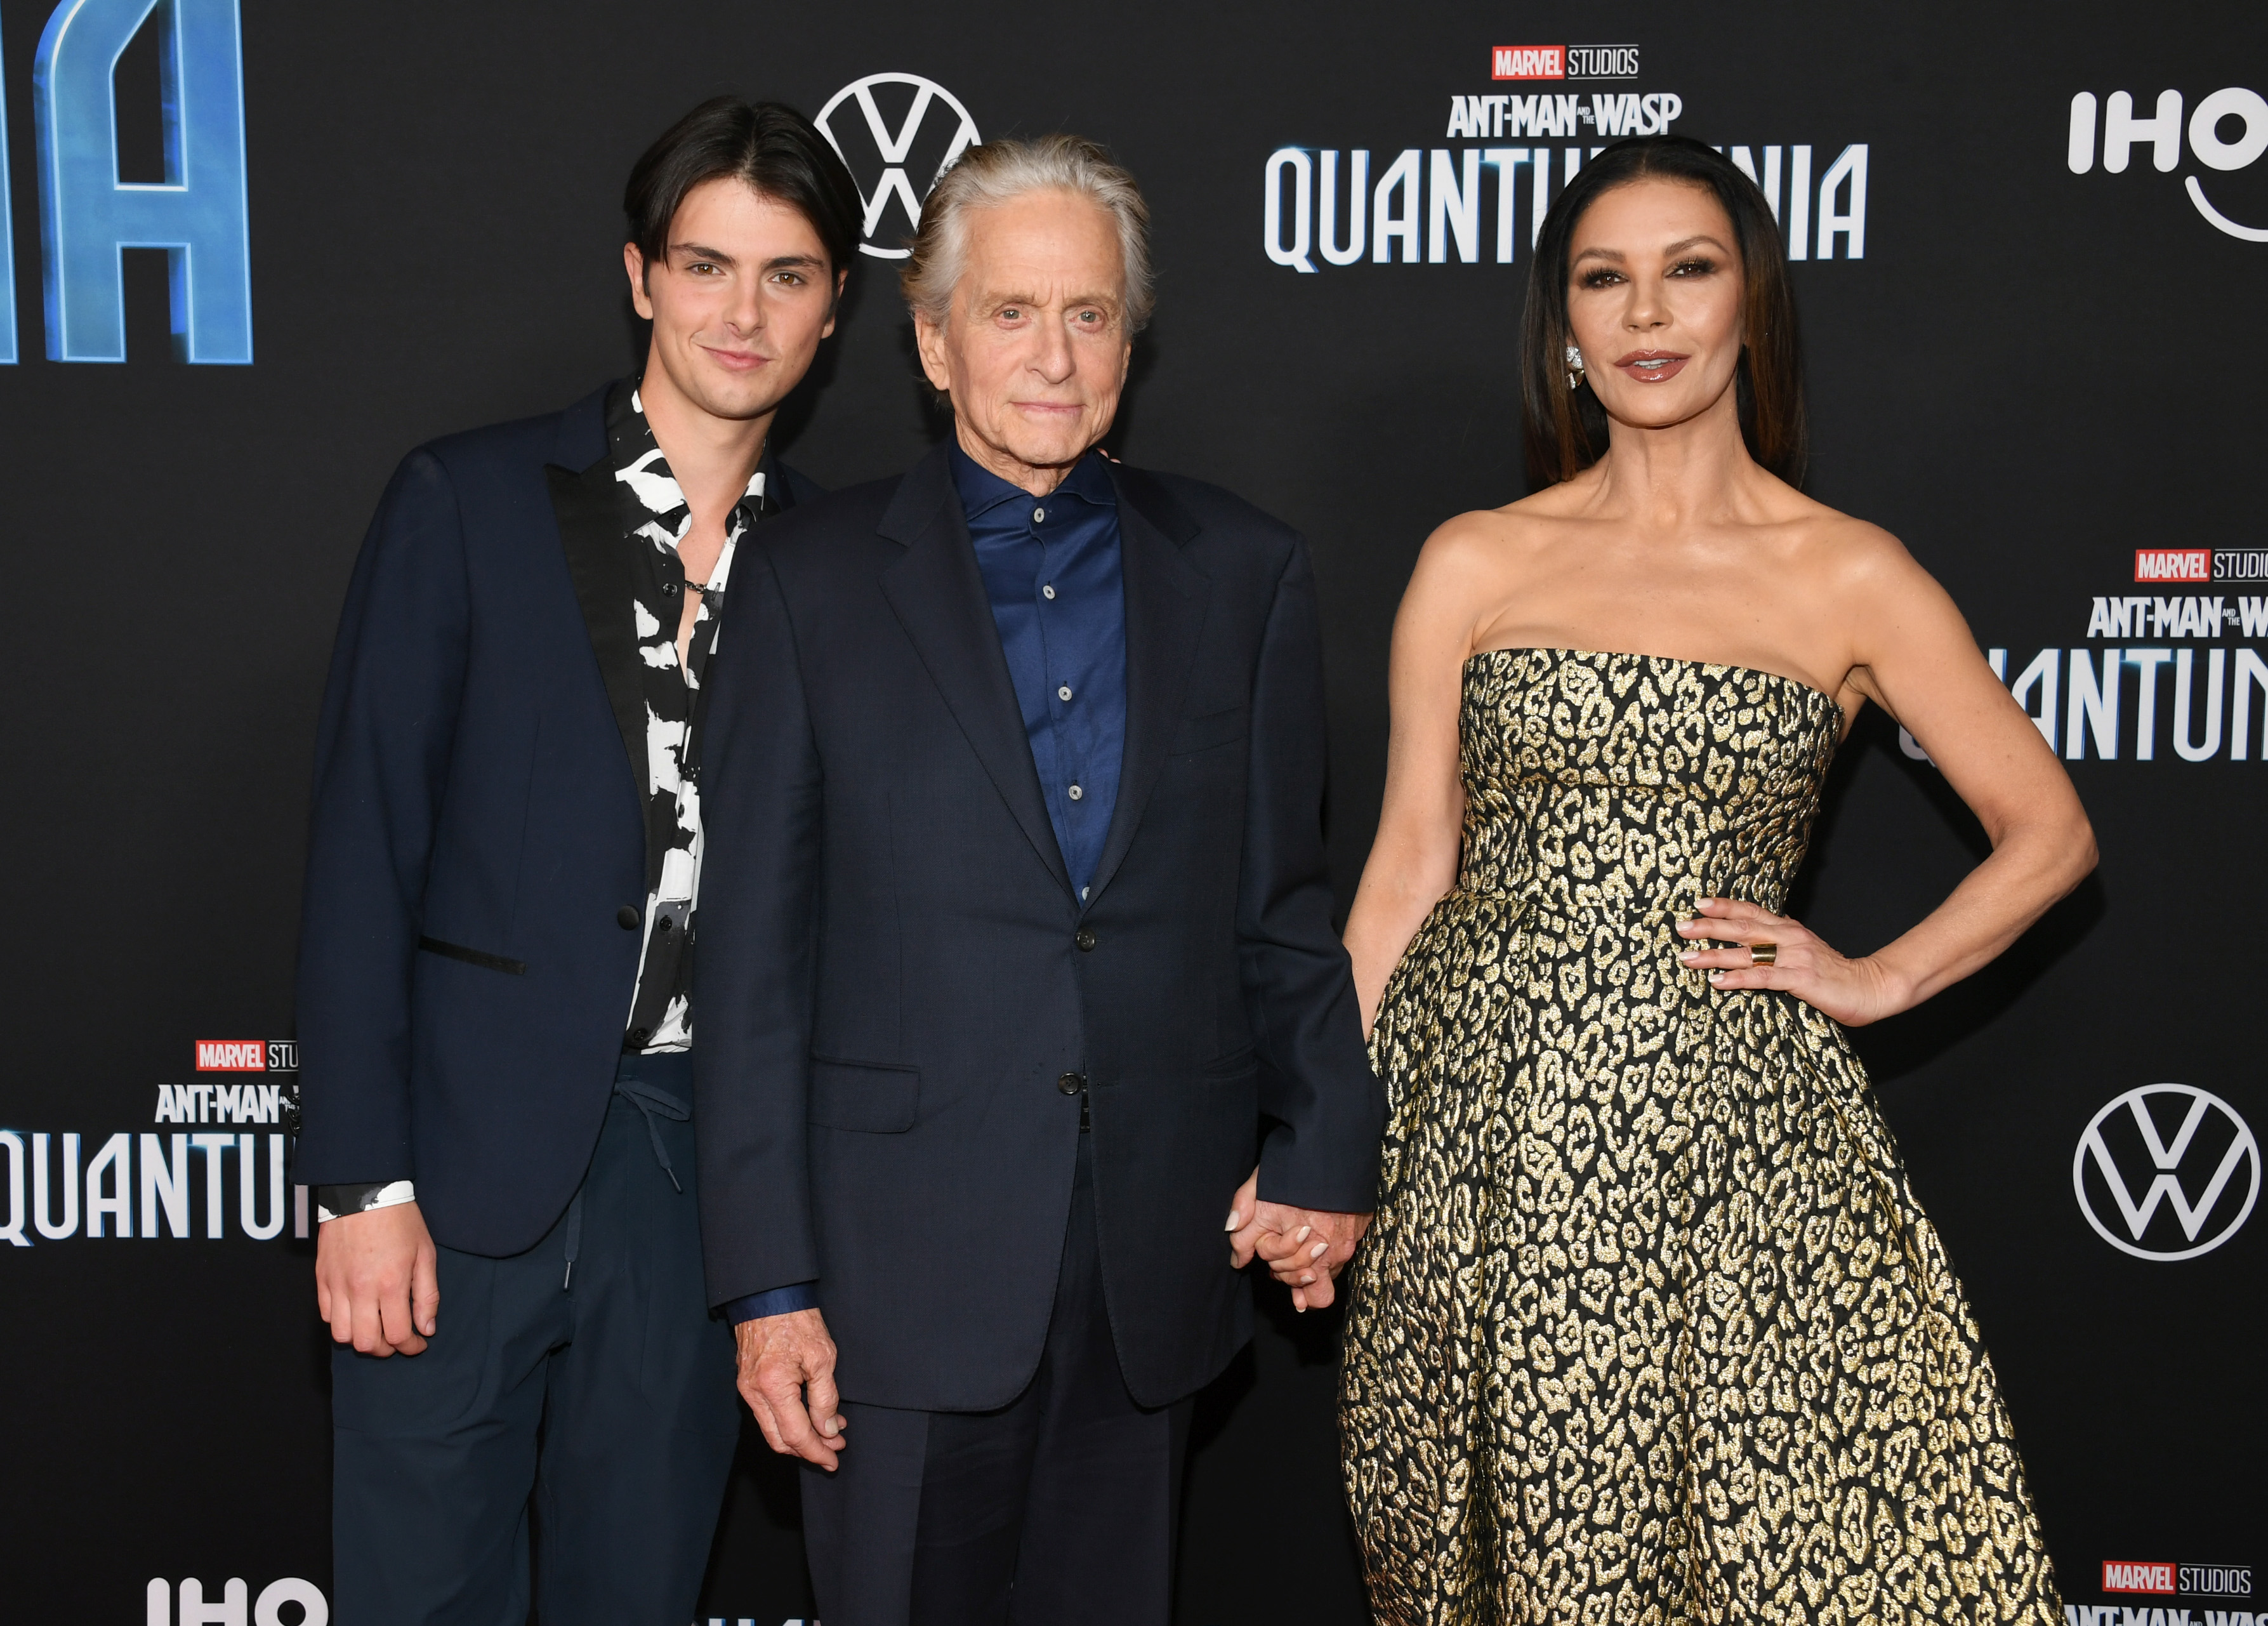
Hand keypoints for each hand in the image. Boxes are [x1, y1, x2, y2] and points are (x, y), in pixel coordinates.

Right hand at [315, 1201, 438, 1355]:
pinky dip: (341, 1322)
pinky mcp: (321, 1279)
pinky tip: (356, 1312)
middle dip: (386, 1349)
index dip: (411, 1347)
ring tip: (376, 1328)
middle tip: (398, 1339)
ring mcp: (337, 1286)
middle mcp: (361, 1290)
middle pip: (367, 1344)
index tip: (419, 1343)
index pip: (398, 1335)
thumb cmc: (400, 1220)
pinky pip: (326, 1315)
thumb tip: (427, 1328)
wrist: (364, 1192)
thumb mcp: (426, 1253)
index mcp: (391, 1284)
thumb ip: (427, 1295)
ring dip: (361, 1339)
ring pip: (342, 1335)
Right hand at [735, 1308, 845, 1469]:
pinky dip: (788, 1420)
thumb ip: (825, 1398)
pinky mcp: (747, 1381)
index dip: (816, 1452)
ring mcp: (746, 1387)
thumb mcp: (822, 1357)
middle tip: (835, 1447)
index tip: (834, 1459)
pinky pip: (766, 1412)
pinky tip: (810, 1414)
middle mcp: (754, 1392)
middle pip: (778, 1440)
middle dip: (808, 1450)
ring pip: (771, 1429)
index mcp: (773, 1387)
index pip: (796, 1435)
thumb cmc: (797, 1320)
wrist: (769, 1293)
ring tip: (829, 1431)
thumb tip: (827, 1429)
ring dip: (799, 1436)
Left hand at [1225, 1171, 1370, 1312]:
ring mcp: (1344, 1244)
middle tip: (1283, 1250)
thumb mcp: (1257, 1191)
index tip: (1268, 1244)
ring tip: (1301, 1243)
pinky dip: (1329, 1255)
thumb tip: (1238, 1261)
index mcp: (1295, 1240)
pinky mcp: (1359, 1234)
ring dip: (1312, 1268)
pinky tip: (1319, 1236)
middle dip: (1290, 1271)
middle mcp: (1324, 1249)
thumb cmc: (1291, 1166)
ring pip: (1327, 1276)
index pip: (1280, 1271)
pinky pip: (1342, 1259)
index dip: (1269, 1259)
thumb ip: (1244, 1230)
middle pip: (1305, 1284)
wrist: (1333, 1143)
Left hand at [1676, 896, 1910, 1026]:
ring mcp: (1795, 957)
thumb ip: (1783, 942)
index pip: (1752, 912)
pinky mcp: (1800, 979)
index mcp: (1789, 929)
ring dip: (1714, 953)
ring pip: (1748, 952)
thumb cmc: (1836, 974)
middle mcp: (1790, 937)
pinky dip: (1738, 978)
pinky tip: (1717, 981)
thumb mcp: (1805, 952)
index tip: (1698, 903)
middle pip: (1743, 927)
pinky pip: (1763, 977)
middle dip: (1709, 926)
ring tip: (1687, 956)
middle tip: (1681, 927)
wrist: (1874, 987)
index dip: (1725, 906)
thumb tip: (1761, 933)